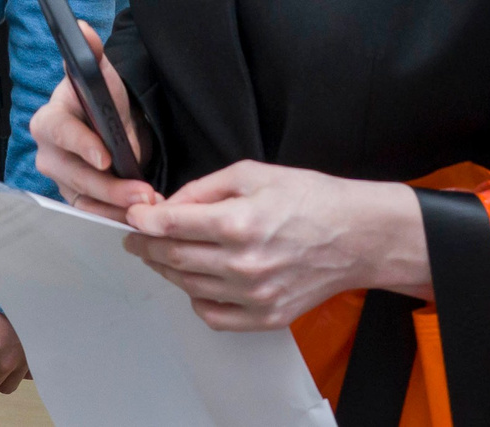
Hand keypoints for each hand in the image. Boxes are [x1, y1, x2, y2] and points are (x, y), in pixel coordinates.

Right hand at [30, 19, 158, 220]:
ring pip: (84, 199)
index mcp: (49, 119)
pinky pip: (90, 213)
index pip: (60, 133)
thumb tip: (82, 27)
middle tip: (144, 193)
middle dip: (110, 187)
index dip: (82, 145)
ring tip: (148, 207)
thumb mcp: (104, 77)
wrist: (112, 126)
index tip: (107, 157)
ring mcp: (59, 178)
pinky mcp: (74, 198)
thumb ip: (93, 54)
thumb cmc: (105, 101)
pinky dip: (113, 216)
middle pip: (74, 175)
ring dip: (116, 207)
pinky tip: (137, 216)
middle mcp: (48, 152)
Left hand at [122, 163, 428, 329]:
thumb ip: (203, 189)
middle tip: (137, 237)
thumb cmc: (310, 199)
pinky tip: (198, 281)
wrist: (358, 236)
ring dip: (167, 270)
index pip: (169, 226)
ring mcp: (255, 294)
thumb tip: (167, 206)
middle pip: (172, 259)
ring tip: (164, 254)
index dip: (142, 221)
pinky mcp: (267, 316)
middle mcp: (243, 263)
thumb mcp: (252, 174)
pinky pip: (213, 316)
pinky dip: (197, 299)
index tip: (132, 218)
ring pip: (187, 286)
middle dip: (146, 246)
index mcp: (238, 222)